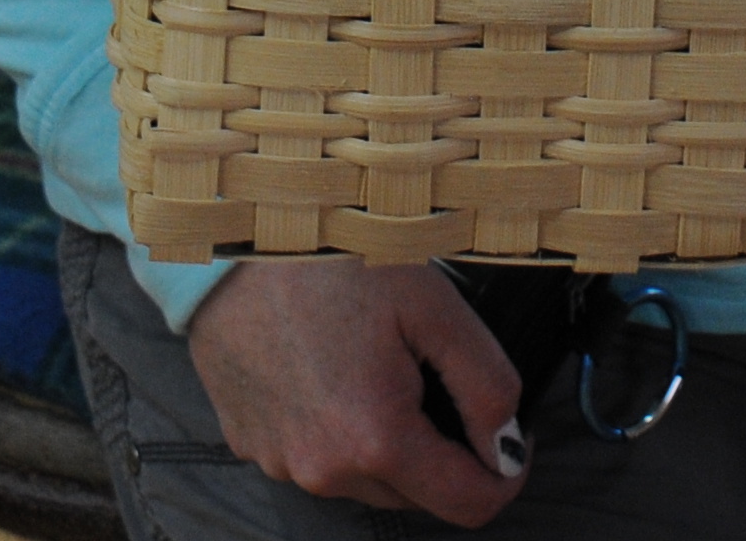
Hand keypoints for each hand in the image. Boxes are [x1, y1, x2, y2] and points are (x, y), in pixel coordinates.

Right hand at [185, 259, 528, 523]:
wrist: (234, 241)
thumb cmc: (333, 261)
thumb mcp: (433, 306)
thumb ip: (487, 385)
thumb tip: (508, 447)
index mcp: (376, 440)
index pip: (469, 504)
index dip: (507, 472)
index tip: (511, 434)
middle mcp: (324, 469)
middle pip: (417, 495)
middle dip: (445, 453)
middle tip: (436, 378)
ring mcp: (280, 461)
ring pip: (365, 480)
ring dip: (388, 444)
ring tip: (378, 365)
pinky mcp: (249, 444)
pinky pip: (315, 457)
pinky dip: (338, 431)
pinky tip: (332, 370)